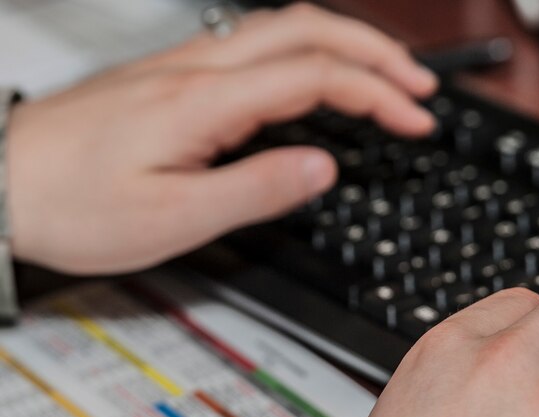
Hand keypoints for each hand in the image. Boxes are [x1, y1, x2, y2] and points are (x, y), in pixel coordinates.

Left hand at [6, 3, 435, 273]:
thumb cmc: (72, 204)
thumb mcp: (173, 218)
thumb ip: (256, 189)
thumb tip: (322, 168)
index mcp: (205, 101)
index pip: (316, 76)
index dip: (378, 93)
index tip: (416, 119)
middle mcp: (197, 69)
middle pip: (306, 28)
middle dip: (375, 49)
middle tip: (418, 84)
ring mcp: (183, 65)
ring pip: (280, 27)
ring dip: (342, 43)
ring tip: (383, 74)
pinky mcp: (171, 76)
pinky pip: (254, 44)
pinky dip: (305, 52)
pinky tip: (314, 78)